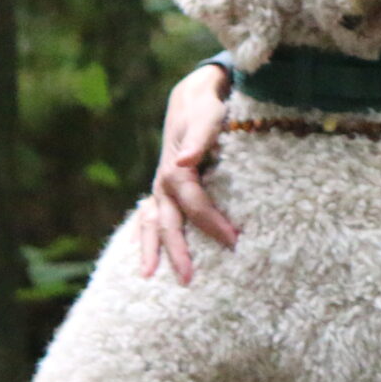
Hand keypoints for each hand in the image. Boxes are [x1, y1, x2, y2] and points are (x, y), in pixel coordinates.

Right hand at [138, 63, 238, 283]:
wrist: (191, 100)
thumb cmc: (206, 110)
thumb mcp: (208, 118)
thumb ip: (200, 140)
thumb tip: (185, 160)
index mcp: (176, 172)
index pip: (196, 206)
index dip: (213, 224)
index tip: (234, 242)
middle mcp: (163, 184)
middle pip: (169, 224)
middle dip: (177, 252)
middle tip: (188, 280)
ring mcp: (159, 189)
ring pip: (151, 225)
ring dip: (151, 250)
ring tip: (150, 276)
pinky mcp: (162, 190)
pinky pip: (149, 218)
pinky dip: (146, 237)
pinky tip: (147, 257)